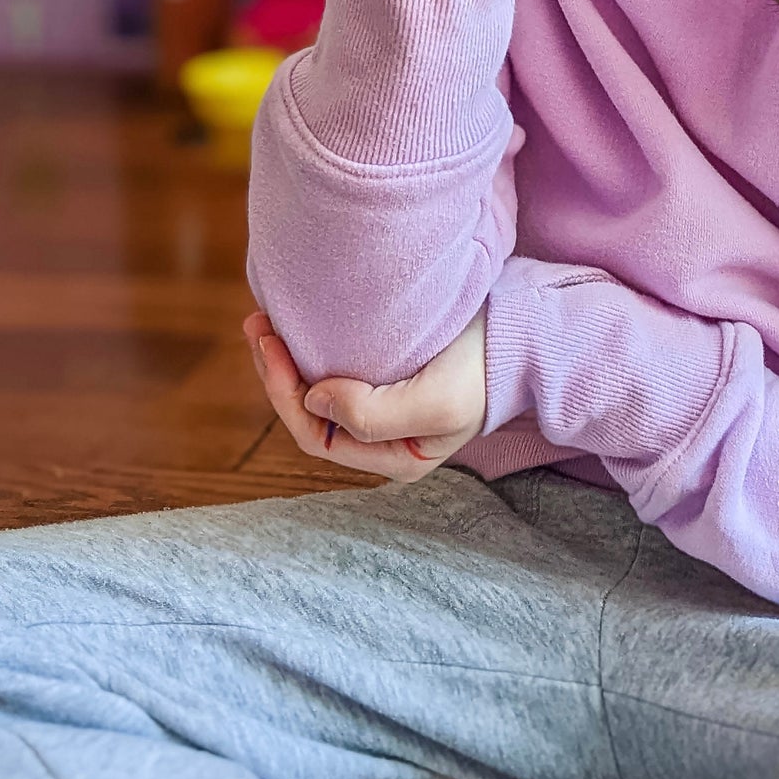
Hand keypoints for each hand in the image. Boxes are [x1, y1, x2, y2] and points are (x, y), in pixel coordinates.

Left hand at [243, 309, 487, 482]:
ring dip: (287, 359)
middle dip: (276, 372)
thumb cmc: (483, 369)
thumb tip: (311, 398)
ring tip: (264, 321)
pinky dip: (308, 349)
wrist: (520, 333)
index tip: (272, 345)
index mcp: (392, 458)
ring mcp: (383, 408)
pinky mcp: (387, 376)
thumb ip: (372, 414)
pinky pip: (333, 370)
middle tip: (257, 324)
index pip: (316, 435)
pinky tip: (295, 326)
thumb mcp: (435, 402)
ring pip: (316, 391)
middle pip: (309, 414)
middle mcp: (382, 440)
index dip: (284, 393)